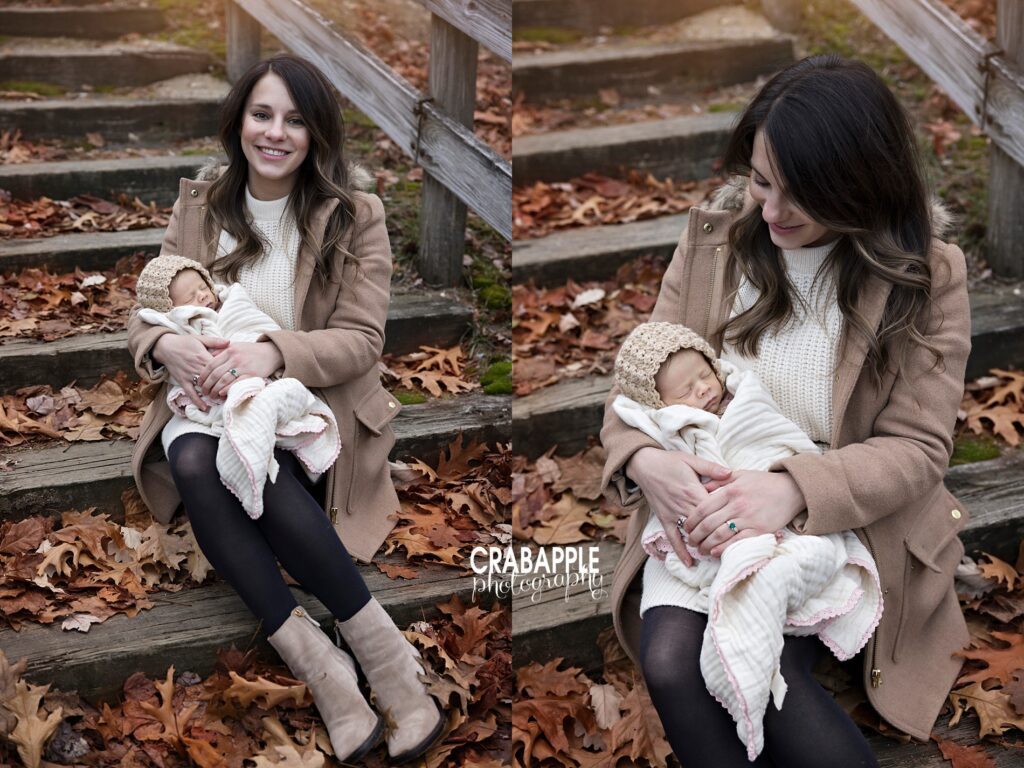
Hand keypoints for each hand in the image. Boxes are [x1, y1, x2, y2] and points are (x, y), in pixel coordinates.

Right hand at [152, 334, 229, 410]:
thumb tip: (230, 342)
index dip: (227, 373)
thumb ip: (215, 341)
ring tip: (223, 400)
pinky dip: (197, 400)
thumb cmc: (185, 342)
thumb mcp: (200, 338)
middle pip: (213, 379)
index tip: (237, 379)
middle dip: (222, 385)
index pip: (219, 367)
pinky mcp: (182, 381)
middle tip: (234, 393)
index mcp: (203, 356)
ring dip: (213, 394)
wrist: (165, 346)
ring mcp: (189, 375)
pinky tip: (204, 407)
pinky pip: (190, 392)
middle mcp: (197, 367)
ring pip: (203, 387)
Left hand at [198, 341, 283, 397]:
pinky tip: (222, 393)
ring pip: (224, 379)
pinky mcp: (251, 374)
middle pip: (215, 373)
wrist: (271, 352)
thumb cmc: (251, 351)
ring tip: (212, 395)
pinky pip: (236, 383)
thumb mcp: (236, 346)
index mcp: (229, 350)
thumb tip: (208, 358)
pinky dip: (227, 389)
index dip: (203, 375)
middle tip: (204, 392)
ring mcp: (243, 366)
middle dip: (207, 385)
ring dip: (215, 389)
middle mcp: (235, 358)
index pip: (211, 364)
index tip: (199, 383)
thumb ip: (222, 351)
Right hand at [626, 446, 730, 566]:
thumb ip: (711, 468)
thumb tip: (731, 473)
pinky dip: (680, 550)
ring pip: (691, 533)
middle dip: (718, 535)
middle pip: (705, 525)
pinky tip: (689, 563)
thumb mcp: (692, 460)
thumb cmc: (670, 461)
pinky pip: (672, 537)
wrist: (644, 465)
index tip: (741, 525)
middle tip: (735, 544)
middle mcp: (683, 505)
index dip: (727, 517)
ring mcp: (673, 513)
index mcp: (693, 490)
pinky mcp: (664, 519)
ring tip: (717, 554)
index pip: (714, 509)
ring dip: (703, 544)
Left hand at [683, 470, 805, 556]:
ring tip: (701, 549)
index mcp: (730, 491)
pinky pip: (737, 542)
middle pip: (709, 524)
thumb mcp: (739, 475)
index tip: (686, 527)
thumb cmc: (763, 483)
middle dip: (696, 535)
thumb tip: (701, 487)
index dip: (691, 520)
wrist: (791, 490)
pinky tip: (715, 552)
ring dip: (706, 545)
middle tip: (690, 541)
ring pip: (720, 535)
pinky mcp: (759, 530)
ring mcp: (749, 519)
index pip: (703, 508)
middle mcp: (737, 505)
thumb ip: (719, 480)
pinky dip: (724, 548)